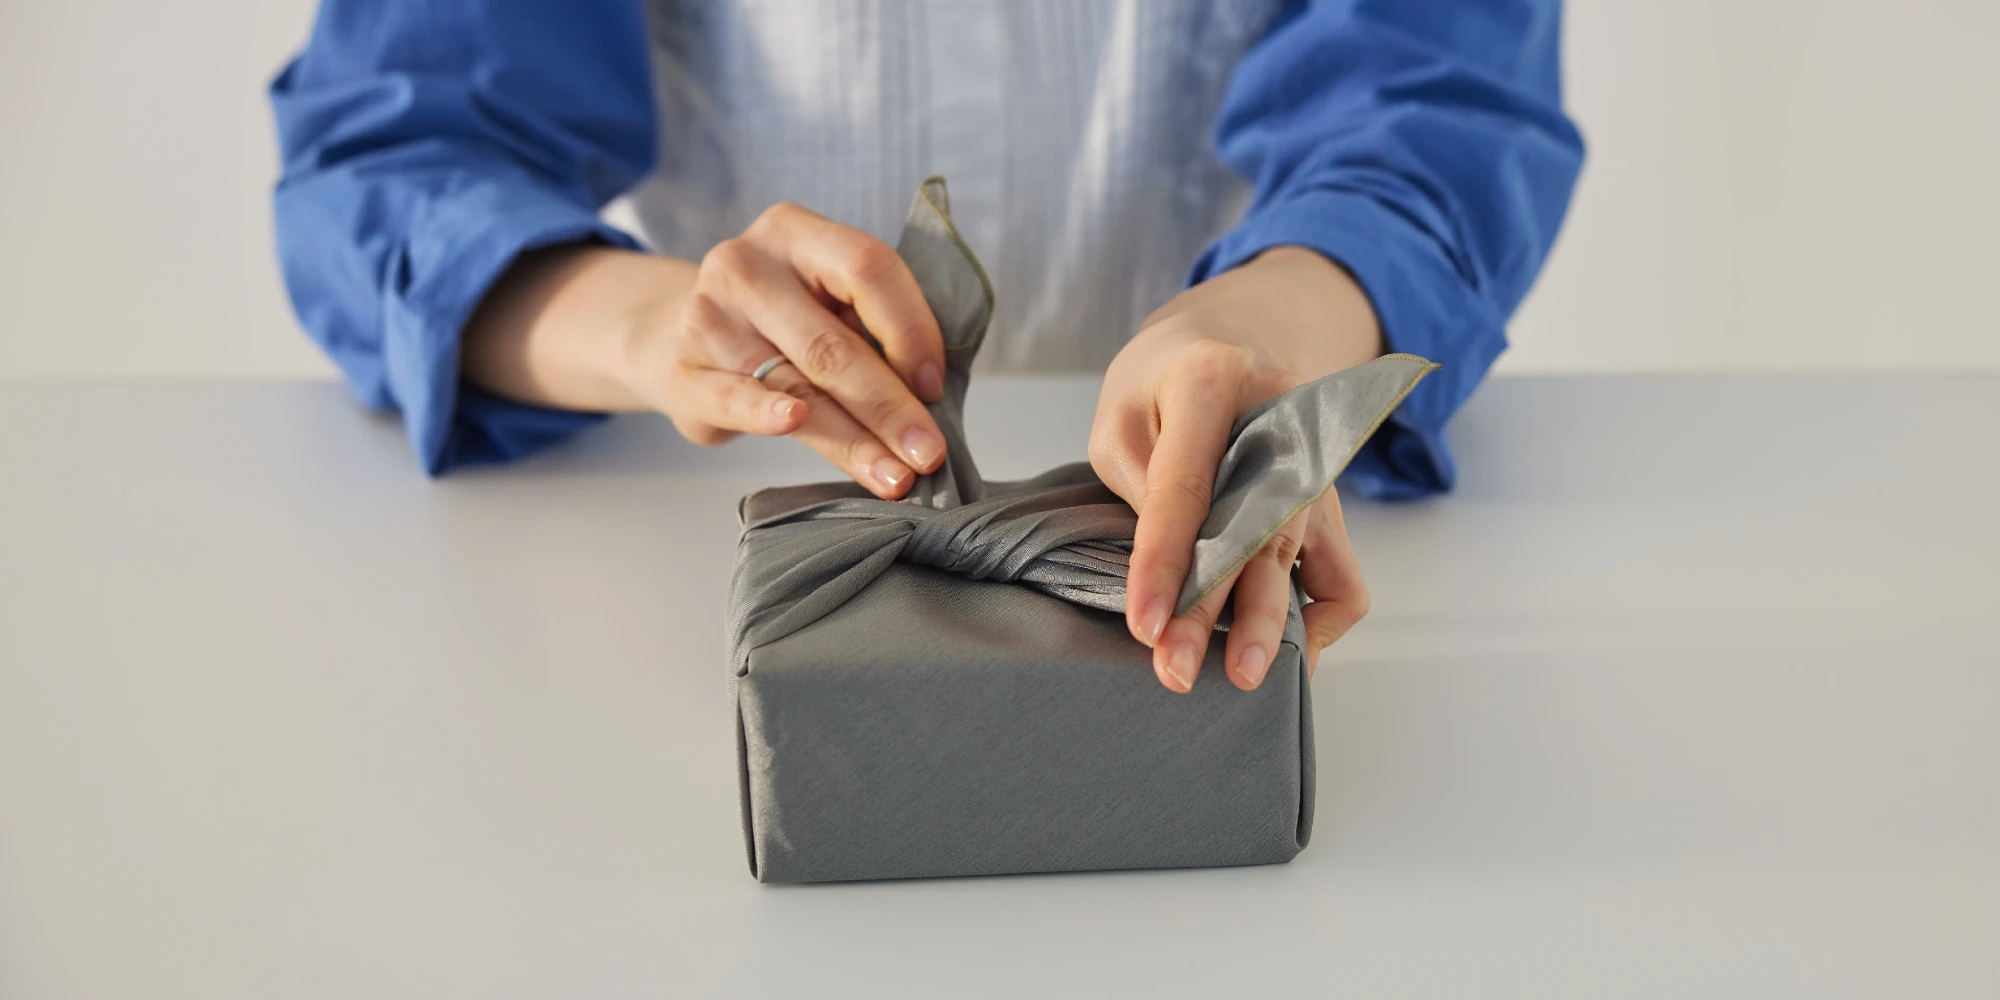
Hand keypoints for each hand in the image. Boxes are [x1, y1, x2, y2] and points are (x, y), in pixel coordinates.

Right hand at [632, 203, 953, 497]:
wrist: (681, 333)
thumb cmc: (781, 319)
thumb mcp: (826, 298)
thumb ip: (872, 328)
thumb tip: (929, 397)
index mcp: (795, 232)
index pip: (867, 268)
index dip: (911, 329)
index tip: (935, 387)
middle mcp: (745, 266)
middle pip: (832, 343)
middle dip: (889, 407)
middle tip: (928, 453)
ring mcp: (707, 317)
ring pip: (797, 386)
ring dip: (852, 439)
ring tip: (893, 476)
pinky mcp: (684, 371)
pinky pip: (734, 398)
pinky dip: (765, 414)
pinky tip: (795, 423)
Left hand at [1089, 247, 1384, 692]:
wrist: (1236, 336)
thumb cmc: (1165, 379)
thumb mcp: (1123, 409)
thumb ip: (1141, 480)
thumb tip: (1169, 570)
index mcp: (1212, 382)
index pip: (1185, 488)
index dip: (1161, 562)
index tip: (1144, 624)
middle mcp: (1280, 424)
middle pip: (1248, 532)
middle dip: (1213, 611)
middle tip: (1178, 671)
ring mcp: (1313, 468)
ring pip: (1300, 559)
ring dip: (1268, 627)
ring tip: (1243, 679)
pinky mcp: (1329, 505)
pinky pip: (1343, 577)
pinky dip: (1321, 620)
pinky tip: (1284, 654)